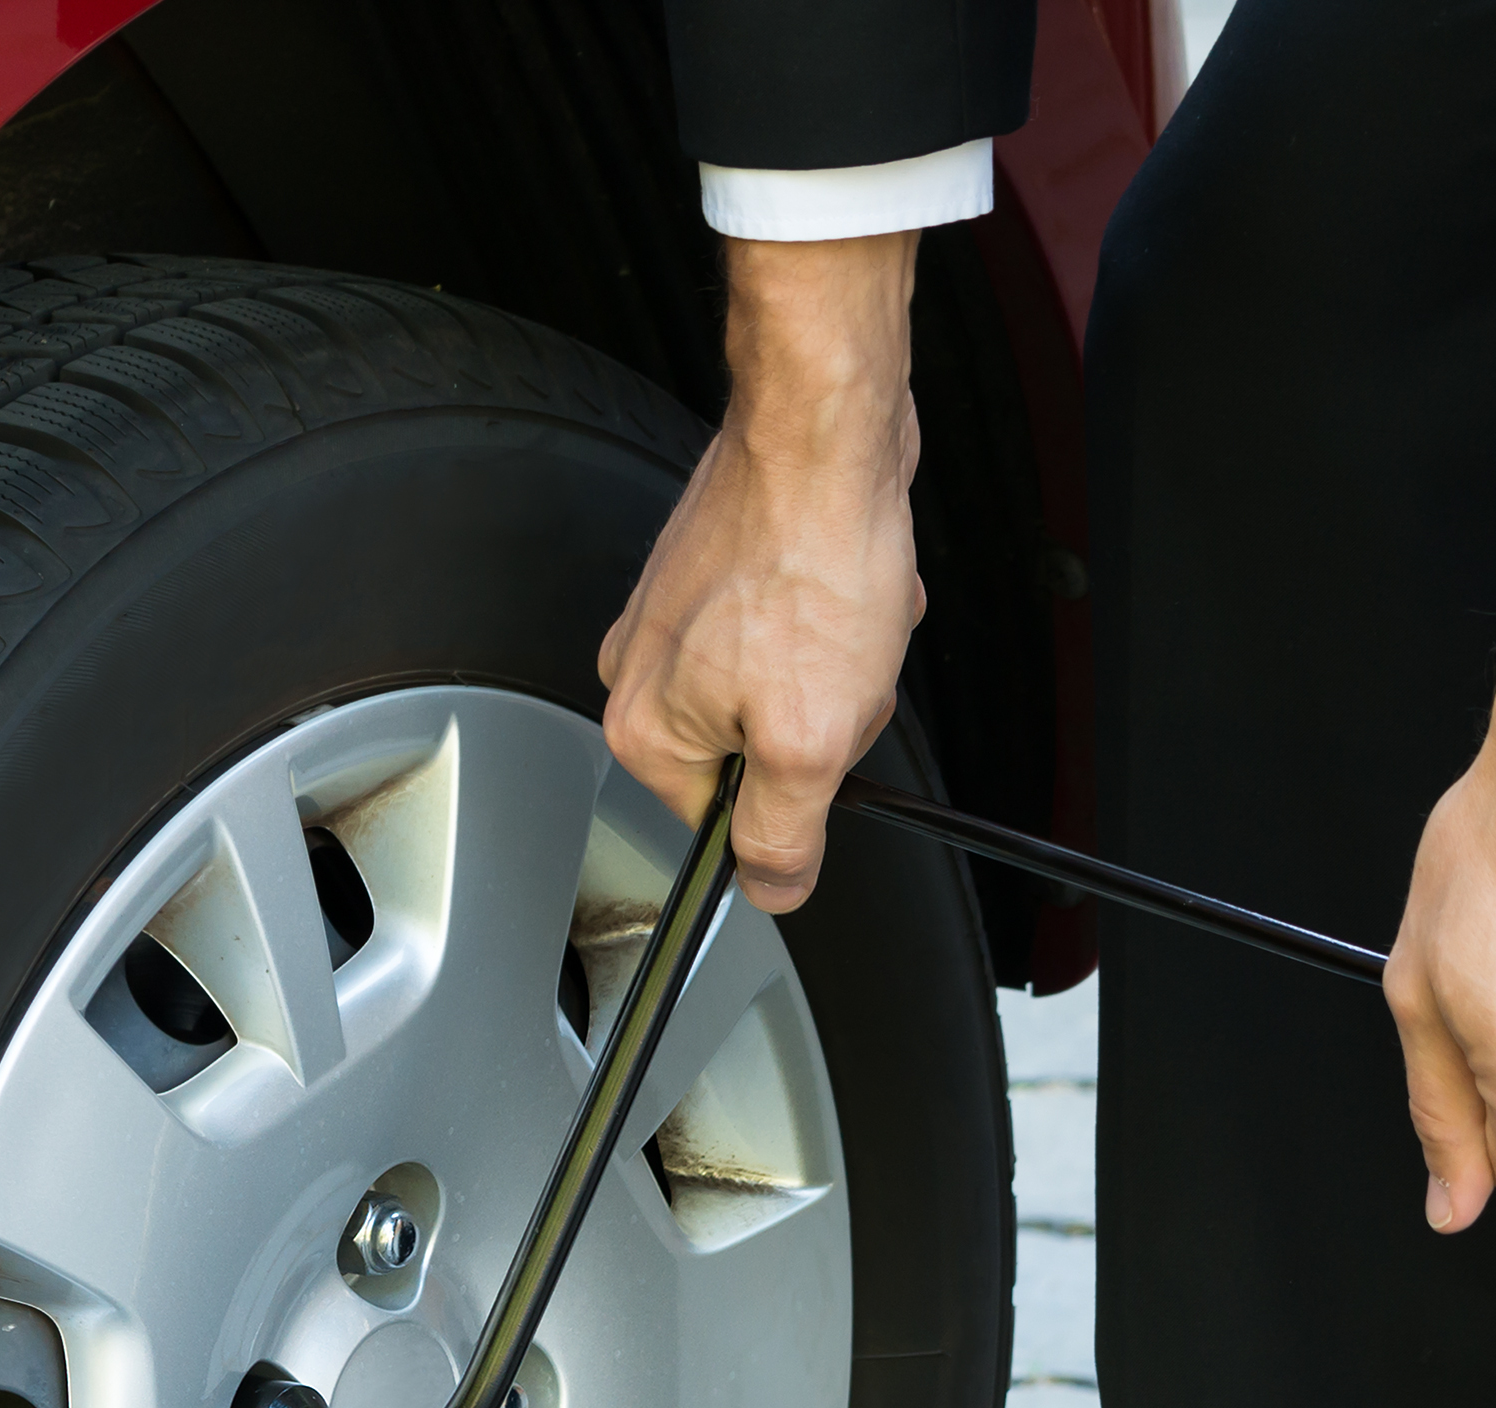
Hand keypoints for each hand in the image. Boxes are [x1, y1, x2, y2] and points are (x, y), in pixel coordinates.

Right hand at [599, 234, 925, 910]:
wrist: (824, 431)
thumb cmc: (809, 559)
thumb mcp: (810, 742)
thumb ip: (785, 835)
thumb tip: (772, 889)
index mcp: (648, 728)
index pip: (726, 824)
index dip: (795, 798)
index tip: (820, 749)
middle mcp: (644, 670)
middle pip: (757, 755)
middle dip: (822, 723)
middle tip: (838, 672)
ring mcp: (679, 614)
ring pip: (786, 689)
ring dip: (841, 664)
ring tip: (847, 617)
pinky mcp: (721, 570)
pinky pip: (795, 631)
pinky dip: (838, 616)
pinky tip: (851, 584)